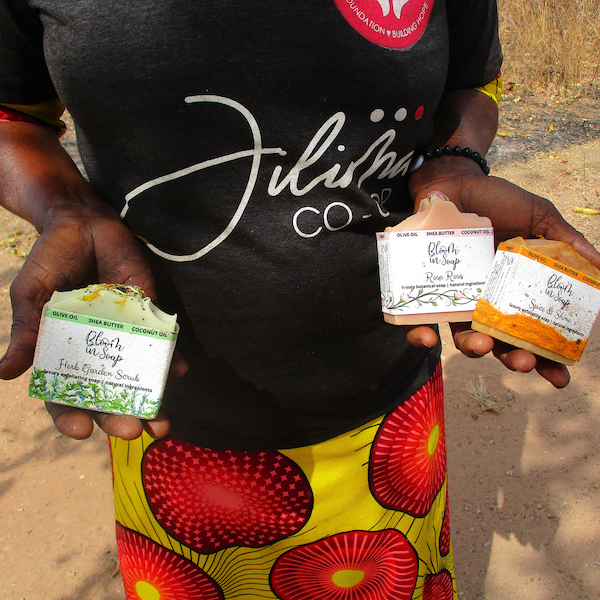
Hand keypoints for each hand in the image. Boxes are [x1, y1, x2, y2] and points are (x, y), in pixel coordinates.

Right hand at [0, 122, 184, 438]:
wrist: (82, 223)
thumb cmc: (51, 260)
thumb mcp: (32, 294)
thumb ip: (28, 331)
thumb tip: (5, 374)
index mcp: (63, 353)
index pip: (66, 394)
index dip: (72, 416)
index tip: (81, 431)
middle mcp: (97, 351)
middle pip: (108, 394)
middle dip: (118, 416)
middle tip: (130, 432)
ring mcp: (125, 335)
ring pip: (138, 377)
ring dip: (151, 400)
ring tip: (161, 424)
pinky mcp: (148, 315)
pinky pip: (162, 342)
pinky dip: (172, 358)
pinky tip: (180, 371)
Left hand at [405, 164, 599, 386]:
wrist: (454, 182)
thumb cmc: (497, 201)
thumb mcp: (539, 218)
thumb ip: (565, 243)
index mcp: (515, 291)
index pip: (533, 332)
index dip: (547, 358)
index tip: (560, 378)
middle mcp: (486, 300)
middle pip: (500, 342)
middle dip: (512, 359)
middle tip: (522, 363)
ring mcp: (456, 296)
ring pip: (463, 335)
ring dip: (473, 348)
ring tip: (482, 345)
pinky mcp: (426, 289)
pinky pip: (419, 318)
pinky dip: (419, 333)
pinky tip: (427, 340)